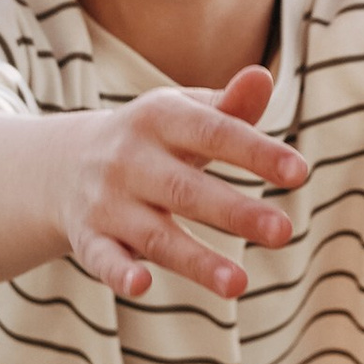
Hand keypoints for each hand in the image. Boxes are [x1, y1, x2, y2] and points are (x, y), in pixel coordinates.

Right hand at [55, 66, 306, 303]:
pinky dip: (119, 273)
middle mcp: (130, 159)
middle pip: (186, 189)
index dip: (256, 152)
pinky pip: (102, 258)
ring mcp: (107, 201)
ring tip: (239, 284)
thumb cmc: (152, 139)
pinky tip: (141, 285)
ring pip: (155, 234)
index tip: (300, 172)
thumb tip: (263, 77)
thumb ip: (229, 107)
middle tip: (284, 232)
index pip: (214, 133)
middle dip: (235, 211)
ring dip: (196, 260)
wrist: (64, 163)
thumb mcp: (185, 114)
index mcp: (160, 118)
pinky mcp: (88, 238)